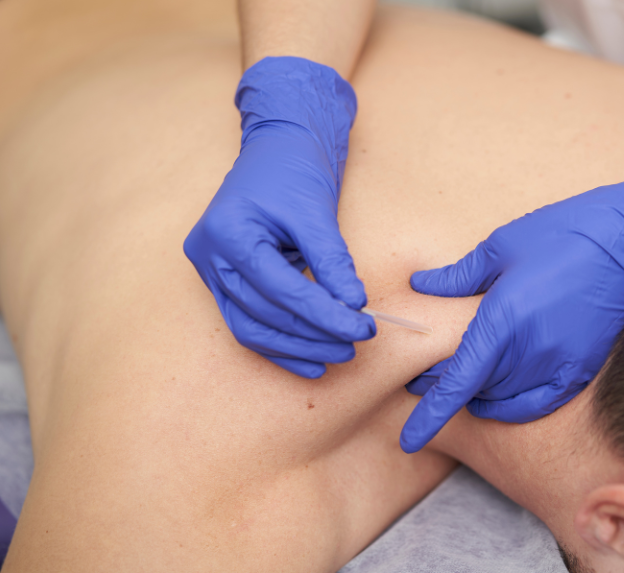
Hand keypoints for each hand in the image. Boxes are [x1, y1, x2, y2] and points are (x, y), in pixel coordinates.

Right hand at [184, 57, 374, 377]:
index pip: (280, 288)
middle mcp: (209, 256)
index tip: (363, 326)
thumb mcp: (316, 210)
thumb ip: (332, 260)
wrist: (277, 145)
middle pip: (264, 313)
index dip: (324, 313)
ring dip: (297, 346)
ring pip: (252, 327)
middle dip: (313, 334)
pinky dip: (281, 345)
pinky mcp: (225, 281)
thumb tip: (354, 306)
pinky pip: (250, 323)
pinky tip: (313, 361)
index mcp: (227, 232)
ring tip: (339, 354)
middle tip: (356, 343)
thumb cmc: (293, 168)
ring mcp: (211, 271)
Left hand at [401, 153, 623, 451]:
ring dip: (480, 391)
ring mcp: (558, 365)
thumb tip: (421, 286)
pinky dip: (514, 405)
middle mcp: (530, 350)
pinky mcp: (580, 370)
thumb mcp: (501, 247)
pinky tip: (499, 395)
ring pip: (504, 398)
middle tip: (429, 370)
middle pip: (477, 389)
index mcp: (503, 319)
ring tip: (468, 372)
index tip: (409, 439)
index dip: (431, 412)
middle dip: (448, 383)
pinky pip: (538, 403)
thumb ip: (458, 277)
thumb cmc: (563, 236)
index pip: (459, 381)